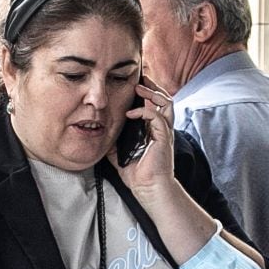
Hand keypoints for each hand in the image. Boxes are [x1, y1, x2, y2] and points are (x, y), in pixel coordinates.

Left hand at [111, 77, 177, 193]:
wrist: (148, 189)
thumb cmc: (138, 175)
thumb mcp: (119, 154)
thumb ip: (114, 142)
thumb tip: (101, 134)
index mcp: (155, 131)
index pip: (156, 106)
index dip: (148, 94)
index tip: (136, 85)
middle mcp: (162, 129)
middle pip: (165, 99)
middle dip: (153, 87)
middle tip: (141, 79)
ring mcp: (165, 133)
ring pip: (167, 103)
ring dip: (153, 93)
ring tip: (139, 87)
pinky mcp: (164, 138)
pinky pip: (157, 117)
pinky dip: (144, 111)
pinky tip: (131, 113)